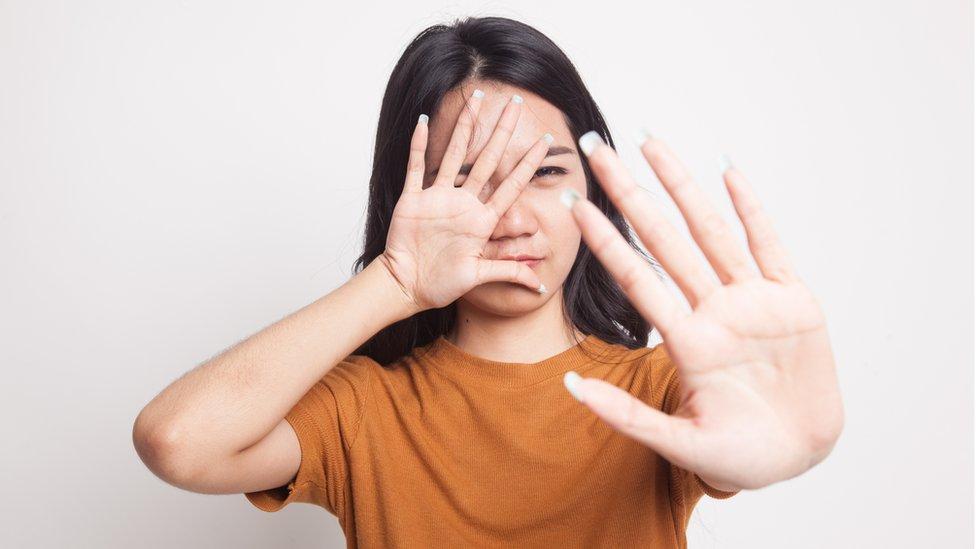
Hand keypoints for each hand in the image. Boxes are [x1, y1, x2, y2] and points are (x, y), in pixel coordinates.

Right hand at [378, 89, 552, 312]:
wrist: (407, 287)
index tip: (546, 140)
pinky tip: (423, 121)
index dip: (528, 163)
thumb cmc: (441, 284)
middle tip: (515, 103)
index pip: (511, 184)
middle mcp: (463, 203)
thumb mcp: (480, 276)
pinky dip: (417, 145)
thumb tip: (540, 286)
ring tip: (475, 100)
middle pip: (487, 160)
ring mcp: (438, 198)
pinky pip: (416, 168)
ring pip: (453, 155)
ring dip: (464, 128)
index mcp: (482, 220)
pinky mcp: (413, 200)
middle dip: (501, 131)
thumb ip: (508, 273)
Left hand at [562, 131, 843, 490]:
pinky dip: (753, 209)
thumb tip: (569, 385)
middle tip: (594, 147)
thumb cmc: (740, 454)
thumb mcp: (680, 443)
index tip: (572, 203)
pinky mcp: (795, 302)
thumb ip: (626, 415)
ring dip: (682, 186)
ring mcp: (753, 302)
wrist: (801, 458)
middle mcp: (713, 311)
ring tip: (651, 143)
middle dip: (628, 192)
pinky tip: (728, 170)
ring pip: (711, 231)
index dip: (604, 240)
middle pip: (663, 238)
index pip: (634, 277)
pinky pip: (771, 246)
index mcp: (685, 341)